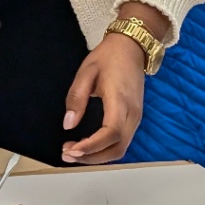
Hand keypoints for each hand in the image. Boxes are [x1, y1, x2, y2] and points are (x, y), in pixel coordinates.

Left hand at [61, 34, 145, 163]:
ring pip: (121, 149)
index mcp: (121, 100)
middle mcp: (133, 113)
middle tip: (67, 154)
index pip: (111, 133)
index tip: (72, 149)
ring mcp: (136, 117)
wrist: (131, 47)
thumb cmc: (109, 57)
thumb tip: (68, 124)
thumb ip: (76, 98)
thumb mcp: (86, 72)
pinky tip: (88, 146)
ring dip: (98, 156)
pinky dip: (105, 149)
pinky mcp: (134, 118)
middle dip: (92, 158)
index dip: (91, 146)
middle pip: (117, 148)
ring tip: (74, 152)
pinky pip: (122, 141)